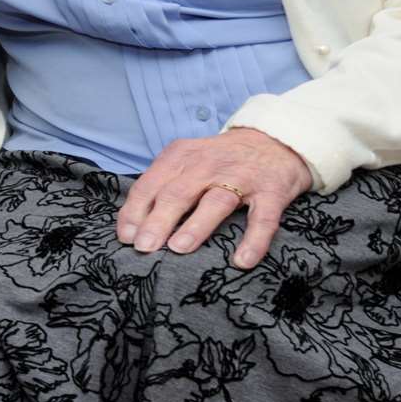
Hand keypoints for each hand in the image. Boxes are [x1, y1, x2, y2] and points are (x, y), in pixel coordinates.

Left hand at [116, 128, 311, 268]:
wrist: (275, 140)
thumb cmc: (220, 160)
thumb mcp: (186, 162)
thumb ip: (163, 186)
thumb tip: (134, 225)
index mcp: (181, 156)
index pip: (150, 184)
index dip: (135, 211)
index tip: (125, 237)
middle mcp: (208, 165)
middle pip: (177, 193)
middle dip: (157, 220)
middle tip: (144, 247)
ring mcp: (241, 178)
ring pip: (215, 202)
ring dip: (195, 226)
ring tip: (178, 249)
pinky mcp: (271, 192)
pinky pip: (263, 219)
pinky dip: (253, 240)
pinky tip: (242, 261)